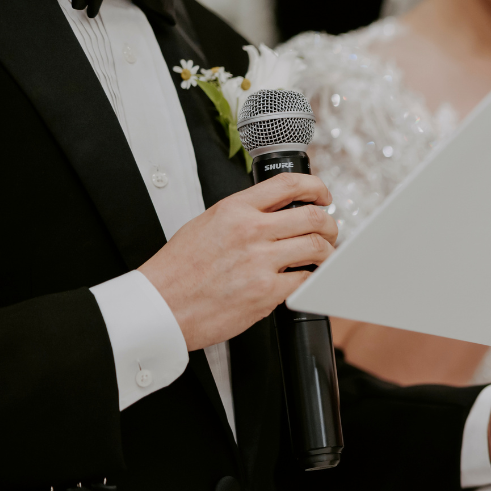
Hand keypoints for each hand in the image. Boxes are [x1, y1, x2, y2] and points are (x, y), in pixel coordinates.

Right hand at [139, 173, 337, 350]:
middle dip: (330, 225)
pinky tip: (303, 279)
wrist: (160, 305)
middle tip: (330, 232)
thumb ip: (243, 215)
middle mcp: (250, 230)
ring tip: (322, 257)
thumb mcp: (207, 224)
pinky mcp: (266, 291)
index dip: (315, 187)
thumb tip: (277, 212)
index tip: (323, 196)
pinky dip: (310, 279)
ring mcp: (260, 261)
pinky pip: (305, 279)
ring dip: (327, 253)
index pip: (288, 184)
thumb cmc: (179, 270)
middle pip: (313, 217)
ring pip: (317, 247)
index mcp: (235, 209)